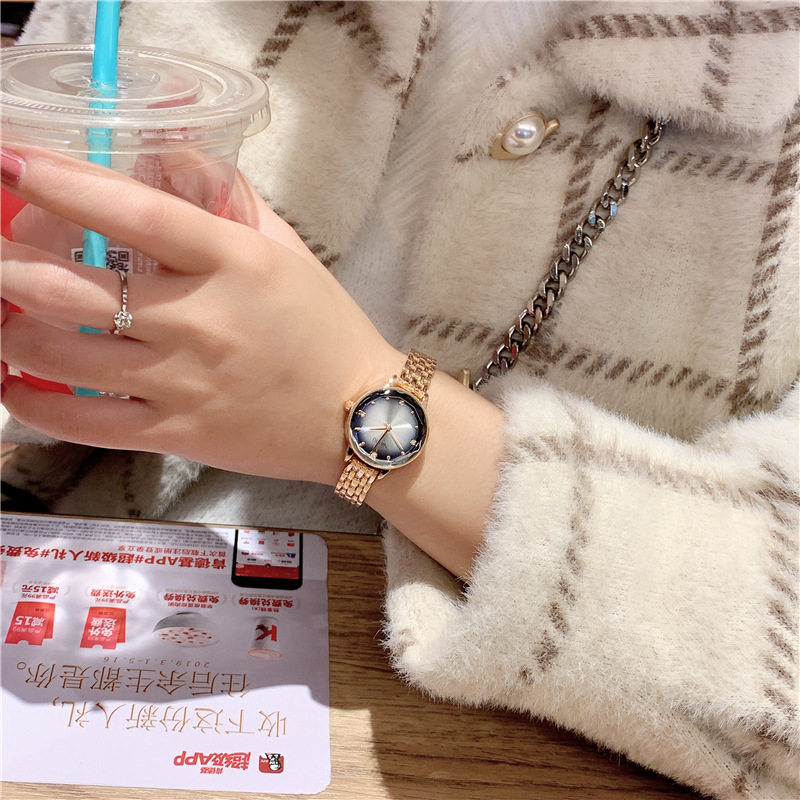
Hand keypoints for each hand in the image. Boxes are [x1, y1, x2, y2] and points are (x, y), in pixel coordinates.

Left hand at [1, 145, 401, 485]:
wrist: (361, 417)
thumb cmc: (326, 328)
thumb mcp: (288, 251)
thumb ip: (230, 199)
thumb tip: (169, 160)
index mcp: (234, 263)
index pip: (134, 212)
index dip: (62, 182)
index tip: (10, 161)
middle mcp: (201, 320)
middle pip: (73, 288)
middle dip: (7, 266)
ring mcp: (183, 382)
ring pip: (62, 356)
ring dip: (11, 331)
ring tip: (4, 317)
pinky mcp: (176, 433)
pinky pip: (84, 423)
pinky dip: (34, 406)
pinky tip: (16, 386)